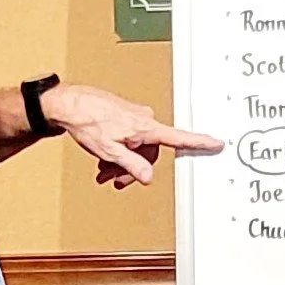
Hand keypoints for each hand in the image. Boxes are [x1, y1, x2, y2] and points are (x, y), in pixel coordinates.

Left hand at [43, 83, 222, 189]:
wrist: (68, 104)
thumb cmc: (86, 120)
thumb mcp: (108, 150)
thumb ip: (131, 165)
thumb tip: (148, 178)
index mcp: (144, 128)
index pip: (177, 138)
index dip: (198, 142)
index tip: (216, 143)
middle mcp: (143, 120)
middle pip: (150, 153)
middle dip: (133, 169)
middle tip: (115, 180)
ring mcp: (134, 118)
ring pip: (137, 148)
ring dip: (122, 163)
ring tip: (103, 172)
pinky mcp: (124, 117)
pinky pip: (128, 140)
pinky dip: (117, 152)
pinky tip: (103, 159)